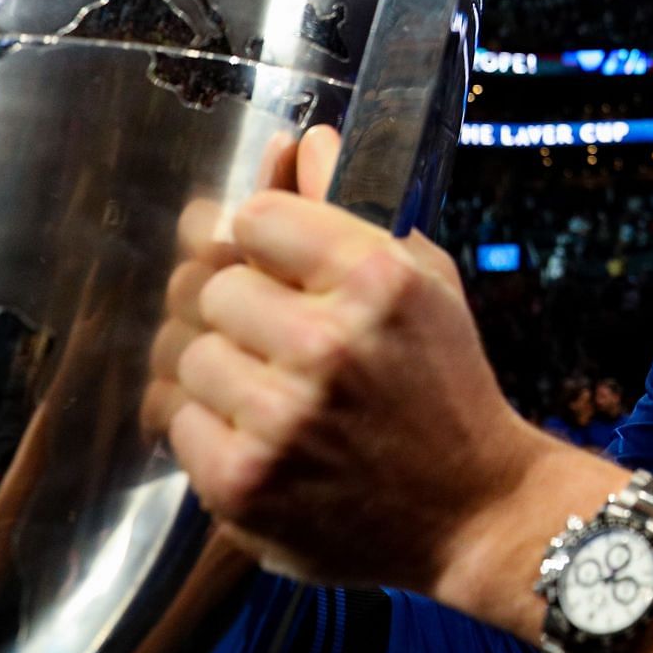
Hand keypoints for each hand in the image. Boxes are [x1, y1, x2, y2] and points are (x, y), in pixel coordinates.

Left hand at [166, 127, 548, 594]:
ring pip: (188, 355)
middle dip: (244, 312)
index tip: (281, 269)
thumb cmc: (444, 387)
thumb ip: (350, 208)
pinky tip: (266, 439)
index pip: (254, 219)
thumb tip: (302, 140)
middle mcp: (328, 345)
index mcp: (376, 279)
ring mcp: (282, 419)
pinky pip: (180, 421)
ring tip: (276, 394)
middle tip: (286, 343)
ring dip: (224, 372)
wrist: (473, 512)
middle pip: (211, 288)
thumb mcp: (422, 280)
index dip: (264, 243)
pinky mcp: (244, 483)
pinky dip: (213, 430)